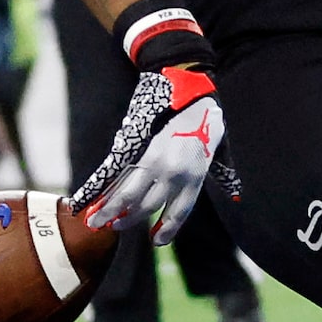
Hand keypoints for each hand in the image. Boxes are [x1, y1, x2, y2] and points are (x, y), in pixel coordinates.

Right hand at [73, 63, 235, 243]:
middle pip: (147, 206)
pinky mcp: (133, 145)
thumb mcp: (218, 146)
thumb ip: (223, 173)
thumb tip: (237, 194)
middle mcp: (172, 172)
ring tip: (96, 222)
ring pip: (127, 195)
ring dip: (109, 211)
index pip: (179, 211)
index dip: (167, 229)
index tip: (155, 240)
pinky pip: (111, 174)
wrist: (186, 82)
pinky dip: (95, 189)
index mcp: (194, 175)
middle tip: (115, 228)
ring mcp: (151, 160)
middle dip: (129, 220)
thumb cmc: (205, 113)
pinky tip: (83, 202)